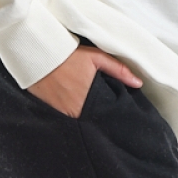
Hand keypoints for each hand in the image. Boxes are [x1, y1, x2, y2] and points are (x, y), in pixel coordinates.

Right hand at [27, 45, 142, 117]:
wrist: (39, 56)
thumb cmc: (69, 56)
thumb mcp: (96, 57)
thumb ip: (119, 70)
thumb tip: (138, 83)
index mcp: (90, 99)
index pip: (106, 114)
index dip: (110, 113)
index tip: (113, 109)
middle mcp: (76, 111)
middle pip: (93, 119)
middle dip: (99, 115)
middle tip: (101, 106)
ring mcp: (62, 114)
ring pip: (80, 121)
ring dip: (85, 116)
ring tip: (87, 105)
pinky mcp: (52, 113)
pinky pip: (66, 119)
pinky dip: (71, 113)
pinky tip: (73, 104)